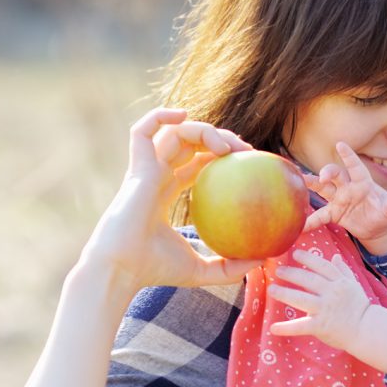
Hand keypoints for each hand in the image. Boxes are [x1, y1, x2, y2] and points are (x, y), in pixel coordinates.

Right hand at [81, 108, 261, 290]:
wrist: (123, 269)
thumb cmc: (156, 271)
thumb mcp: (204, 271)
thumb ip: (231, 266)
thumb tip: (263, 261)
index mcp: (166, 195)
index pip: (196, 165)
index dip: (221, 157)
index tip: (248, 163)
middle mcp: (155, 177)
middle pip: (189, 144)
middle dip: (219, 138)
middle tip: (246, 150)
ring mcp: (144, 170)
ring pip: (173, 132)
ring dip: (203, 130)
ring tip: (227, 147)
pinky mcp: (136, 167)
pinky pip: (143, 130)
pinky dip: (161, 116)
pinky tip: (185, 115)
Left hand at [268, 250, 371, 350]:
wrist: (366, 330)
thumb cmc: (360, 307)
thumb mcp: (354, 285)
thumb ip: (343, 270)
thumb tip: (335, 256)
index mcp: (340, 283)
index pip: (322, 266)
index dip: (308, 259)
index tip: (295, 253)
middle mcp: (332, 294)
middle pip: (309, 280)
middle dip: (292, 273)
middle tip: (278, 270)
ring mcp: (325, 310)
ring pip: (301, 299)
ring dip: (284, 294)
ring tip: (271, 290)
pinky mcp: (320, 326)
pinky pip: (301, 326)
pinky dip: (286, 328)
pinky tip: (273, 327)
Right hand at [303, 142, 386, 246]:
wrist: (378, 228)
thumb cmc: (385, 214)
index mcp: (363, 183)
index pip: (355, 167)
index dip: (348, 156)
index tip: (340, 144)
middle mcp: (348, 188)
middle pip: (335, 174)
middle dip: (327, 172)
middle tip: (322, 178)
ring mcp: (339, 199)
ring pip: (322, 188)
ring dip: (311, 184)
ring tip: (299, 183)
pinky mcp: (334, 213)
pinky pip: (321, 215)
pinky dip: (312, 221)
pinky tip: (303, 226)